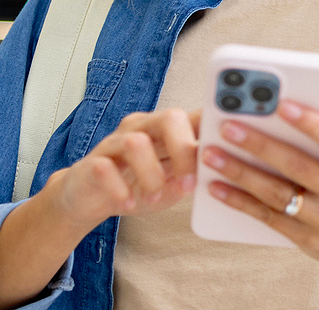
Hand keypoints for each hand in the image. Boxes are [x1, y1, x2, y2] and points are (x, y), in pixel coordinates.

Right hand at [48, 108, 199, 233]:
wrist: (90, 198)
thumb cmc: (138, 186)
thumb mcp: (172, 183)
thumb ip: (191, 175)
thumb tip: (211, 173)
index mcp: (167, 129)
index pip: (194, 115)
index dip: (213, 123)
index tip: (227, 142)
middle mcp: (142, 127)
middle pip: (169, 118)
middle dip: (183, 150)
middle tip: (188, 184)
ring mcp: (115, 142)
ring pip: (137, 143)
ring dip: (151, 176)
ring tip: (153, 199)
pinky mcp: (91, 162)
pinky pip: (105, 168)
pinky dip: (119, 189)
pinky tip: (128, 203)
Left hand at [201, 101, 318, 301]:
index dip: (310, 123)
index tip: (281, 105)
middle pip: (298, 167)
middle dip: (260, 144)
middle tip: (230, 127)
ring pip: (277, 194)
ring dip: (241, 173)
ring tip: (213, 154)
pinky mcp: (307, 240)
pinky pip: (268, 218)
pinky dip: (240, 202)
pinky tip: (218, 187)